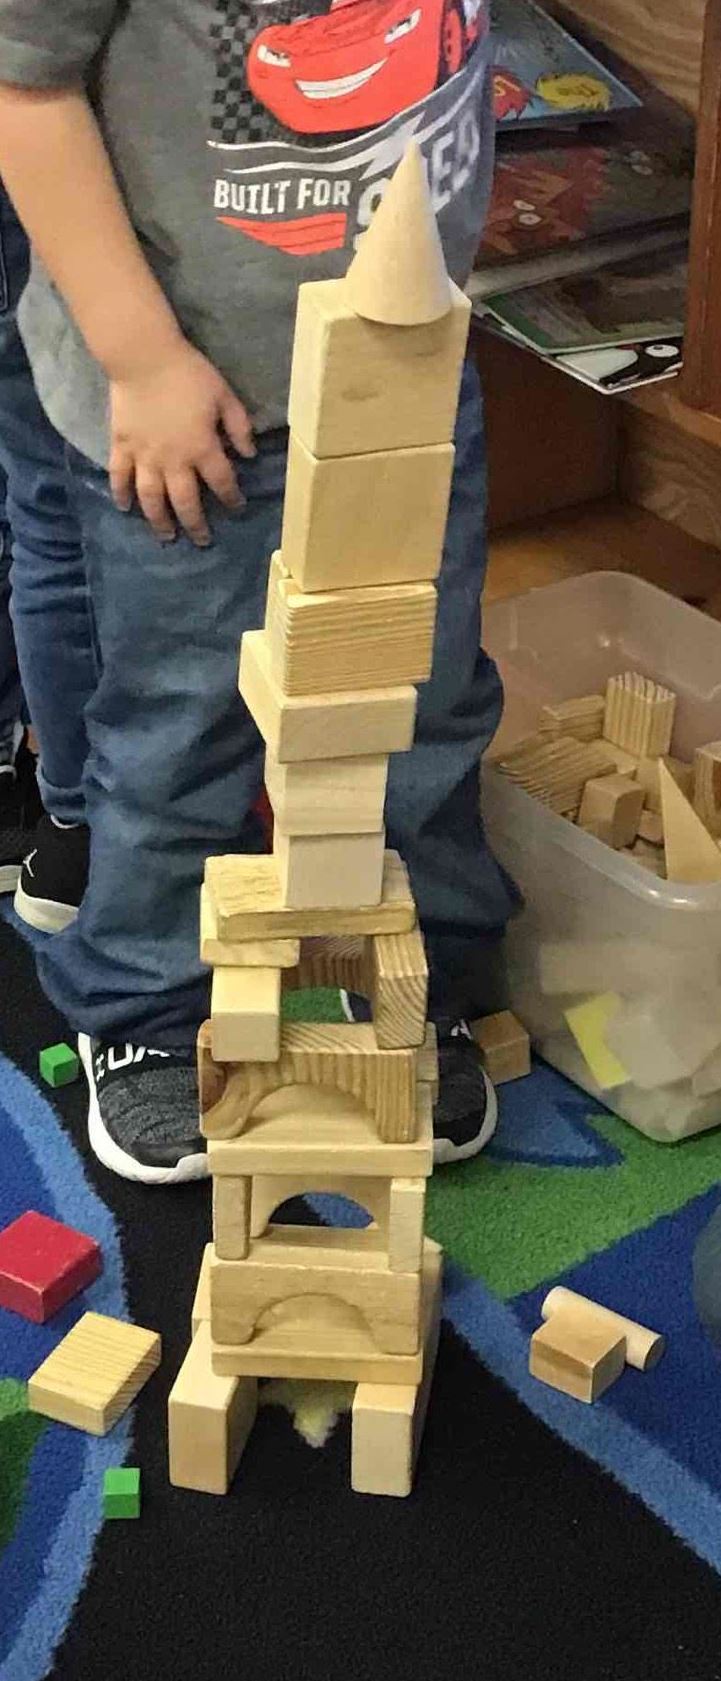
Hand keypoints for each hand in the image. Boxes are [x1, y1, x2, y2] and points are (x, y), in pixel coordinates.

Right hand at [109, 339, 255, 544]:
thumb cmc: (188, 373)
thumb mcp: (224, 396)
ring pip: (152, 499)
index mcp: (202, 448)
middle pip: (186, 502)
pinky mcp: (121, 446)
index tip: (237, 507)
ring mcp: (144, 457)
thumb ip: (239, 426)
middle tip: (202, 541)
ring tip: (166, 536)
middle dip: (196, 525)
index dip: (232, 499)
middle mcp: (174, 461)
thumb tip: (250, 454)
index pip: (222, 483)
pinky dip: (120, 495)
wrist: (144, 357)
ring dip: (159, 521)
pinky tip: (125, 509)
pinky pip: (120, 477)